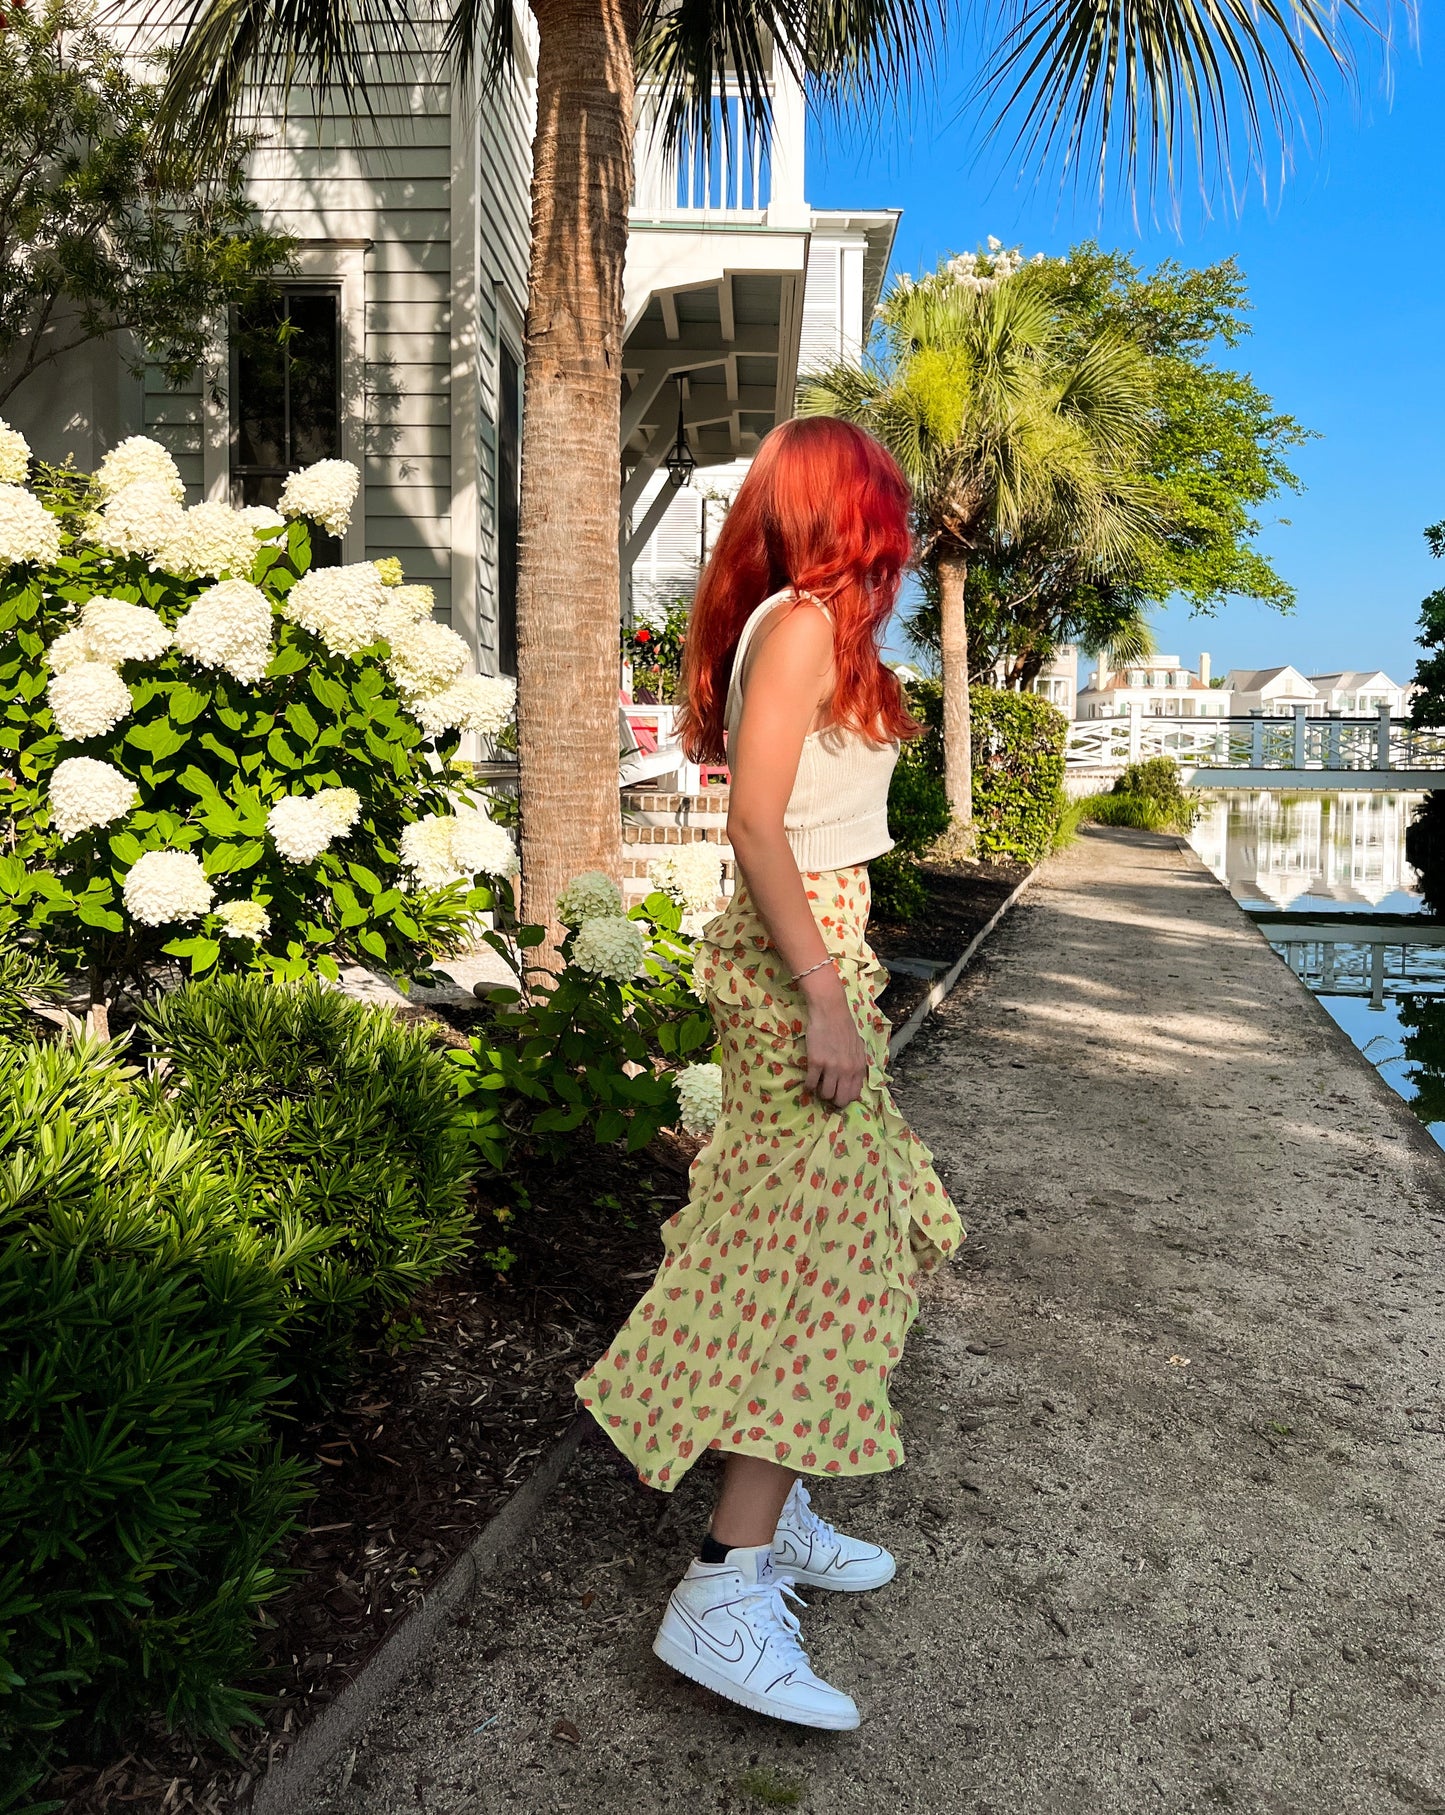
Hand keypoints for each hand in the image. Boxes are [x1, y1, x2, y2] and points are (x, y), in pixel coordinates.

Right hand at [801, 969, 865, 1109]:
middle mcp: (846, 1070)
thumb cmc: (844, 1027)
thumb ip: (856, 1064)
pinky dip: (808, 1086)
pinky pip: (810, 1084)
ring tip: (817, 1086)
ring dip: (820, 1093)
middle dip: (833, 1101)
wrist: (830, 1012)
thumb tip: (852, 1079)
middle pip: (840, 1099)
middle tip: (826, 1094)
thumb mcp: (858, 1047)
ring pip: (825, 1094)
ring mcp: (831, 1067)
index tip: (838, 1095)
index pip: (854, 1094)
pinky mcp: (816, 1062)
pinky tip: (808, 1081)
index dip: (845, 1098)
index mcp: (858, 1067)